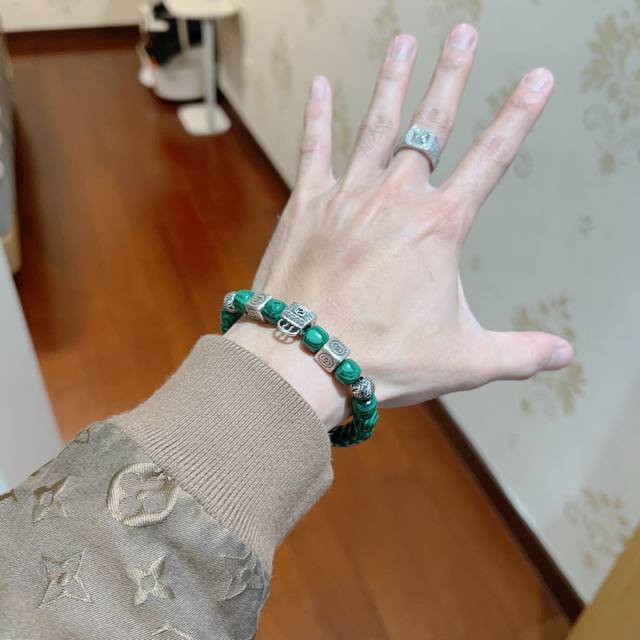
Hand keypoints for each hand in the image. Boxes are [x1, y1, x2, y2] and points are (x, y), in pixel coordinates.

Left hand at [226, 24, 572, 428]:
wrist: (305, 360)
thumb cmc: (382, 360)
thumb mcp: (462, 360)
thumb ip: (518, 352)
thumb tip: (565, 353)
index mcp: (438, 227)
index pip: (491, 159)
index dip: (518, 116)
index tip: (537, 78)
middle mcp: (395, 198)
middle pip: (430, 125)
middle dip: (451, 76)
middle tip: (464, 32)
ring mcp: (348, 196)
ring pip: (375, 125)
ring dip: (391, 80)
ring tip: (404, 40)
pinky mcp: (307, 206)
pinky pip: (314, 149)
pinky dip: (317, 116)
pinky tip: (318, 85)